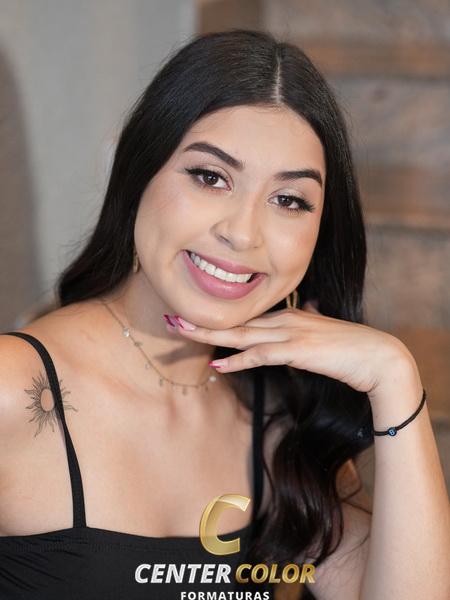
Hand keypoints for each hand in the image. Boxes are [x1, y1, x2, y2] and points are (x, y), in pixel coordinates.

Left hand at [166, 302, 414, 395]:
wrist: (377, 357)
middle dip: (202, 319)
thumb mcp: (323, 331)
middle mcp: (284, 321)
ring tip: (180, 330)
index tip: (194, 317)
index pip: (245, 317)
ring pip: (241, 333)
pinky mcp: (298, 350)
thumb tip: (308, 308)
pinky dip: (238, 360)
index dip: (219, 318)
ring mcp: (290, 333)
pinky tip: (218, 365)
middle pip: (236, 320)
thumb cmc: (350, 349)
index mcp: (287, 317)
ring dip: (210, 333)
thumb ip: (309, 321)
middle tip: (172, 317)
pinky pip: (261, 354)